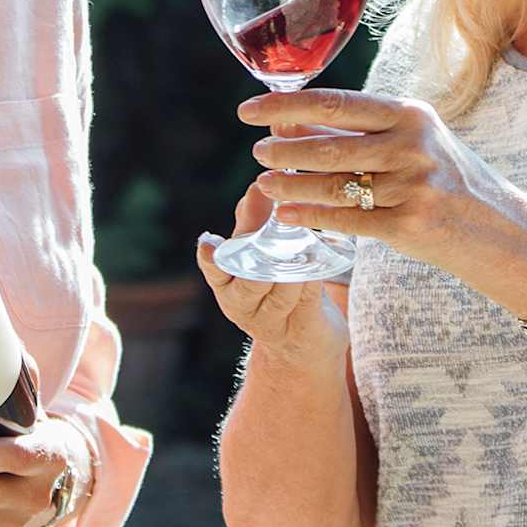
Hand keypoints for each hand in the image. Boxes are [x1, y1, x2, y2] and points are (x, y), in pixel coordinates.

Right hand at [196, 186, 345, 369]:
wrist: (302, 342)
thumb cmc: (277, 283)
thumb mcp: (260, 251)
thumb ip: (256, 219)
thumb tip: (258, 183)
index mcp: (224, 280)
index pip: (214, 266)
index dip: (210, 256)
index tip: (209, 242)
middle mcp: (239, 303)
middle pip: (248, 278)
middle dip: (262, 252)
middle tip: (276, 227)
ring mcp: (268, 320)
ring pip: (280, 288)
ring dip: (293, 265)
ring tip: (303, 245)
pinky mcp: (298, 329)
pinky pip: (306, 300)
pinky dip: (312, 280)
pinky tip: (317, 266)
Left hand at [238, 88, 510, 270]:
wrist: (500, 230)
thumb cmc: (447, 180)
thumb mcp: (413, 143)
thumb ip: (358, 132)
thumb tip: (290, 121)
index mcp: (411, 114)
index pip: (337, 103)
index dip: (288, 106)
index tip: (252, 109)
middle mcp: (412, 145)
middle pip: (330, 145)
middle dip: (285, 148)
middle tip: (258, 150)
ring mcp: (412, 186)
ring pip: (333, 184)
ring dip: (290, 184)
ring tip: (264, 183)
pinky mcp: (408, 225)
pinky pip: (346, 219)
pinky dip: (310, 216)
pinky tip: (287, 215)